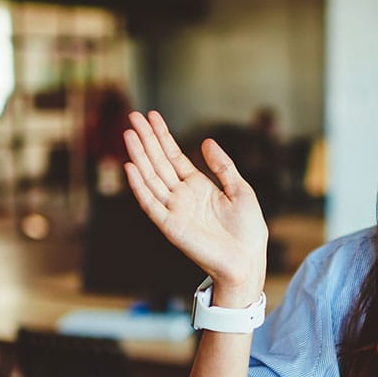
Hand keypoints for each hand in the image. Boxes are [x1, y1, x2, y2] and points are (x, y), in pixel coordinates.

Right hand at [123, 110, 267, 303]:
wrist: (248, 260)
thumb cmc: (248, 229)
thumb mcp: (240, 189)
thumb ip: (223, 166)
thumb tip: (206, 141)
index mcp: (198, 186)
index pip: (174, 156)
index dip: (162, 136)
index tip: (151, 116)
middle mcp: (182, 196)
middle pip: (159, 162)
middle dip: (146, 139)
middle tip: (133, 116)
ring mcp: (174, 210)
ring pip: (151, 178)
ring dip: (139, 156)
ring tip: (129, 134)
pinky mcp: (170, 226)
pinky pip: (151, 203)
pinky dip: (139, 186)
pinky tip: (131, 166)